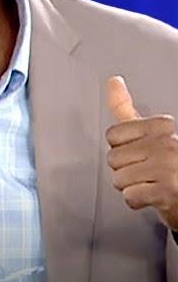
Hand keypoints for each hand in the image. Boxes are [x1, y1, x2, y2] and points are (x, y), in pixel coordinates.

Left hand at [106, 76, 177, 230]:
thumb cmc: (167, 164)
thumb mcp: (150, 132)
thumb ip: (126, 109)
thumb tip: (113, 81)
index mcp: (163, 127)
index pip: (113, 135)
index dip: (122, 147)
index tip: (142, 150)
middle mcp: (168, 144)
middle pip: (113, 158)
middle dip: (125, 169)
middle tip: (147, 170)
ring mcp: (168, 167)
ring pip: (119, 178)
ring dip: (131, 186)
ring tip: (150, 182)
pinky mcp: (167, 191)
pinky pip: (130, 196)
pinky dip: (137, 200)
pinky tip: (153, 195)